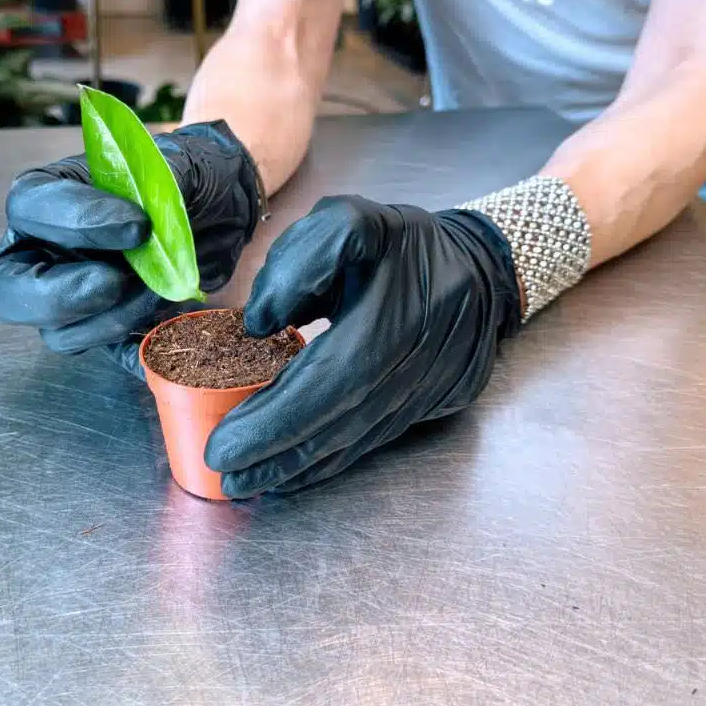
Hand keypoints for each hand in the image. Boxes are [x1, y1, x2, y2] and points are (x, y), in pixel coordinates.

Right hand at [0, 121, 261, 373]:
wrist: (217, 209)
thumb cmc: (181, 179)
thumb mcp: (173, 165)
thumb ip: (155, 190)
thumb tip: (151, 230)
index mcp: (46, 196)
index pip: (30, 208)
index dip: (77, 220)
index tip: (138, 225)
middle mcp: (41, 253)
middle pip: (4, 291)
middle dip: (57, 296)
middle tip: (115, 282)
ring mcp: (69, 301)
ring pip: (60, 333)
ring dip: (115, 318)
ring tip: (165, 290)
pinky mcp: (107, 331)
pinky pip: (111, 355)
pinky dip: (143, 350)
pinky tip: (172, 331)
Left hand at [205, 195, 522, 497]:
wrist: (481, 269)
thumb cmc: (406, 245)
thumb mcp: (351, 223)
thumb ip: (297, 263)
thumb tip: (258, 324)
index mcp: (385, 325)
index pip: (319, 388)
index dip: (271, 422)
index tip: (224, 443)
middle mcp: (404, 373)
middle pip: (330, 428)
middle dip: (272, 455)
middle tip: (224, 472)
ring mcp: (416, 400)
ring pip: (348, 446)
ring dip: (294, 469)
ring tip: (246, 483)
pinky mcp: (419, 411)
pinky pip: (366, 445)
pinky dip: (326, 463)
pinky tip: (293, 473)